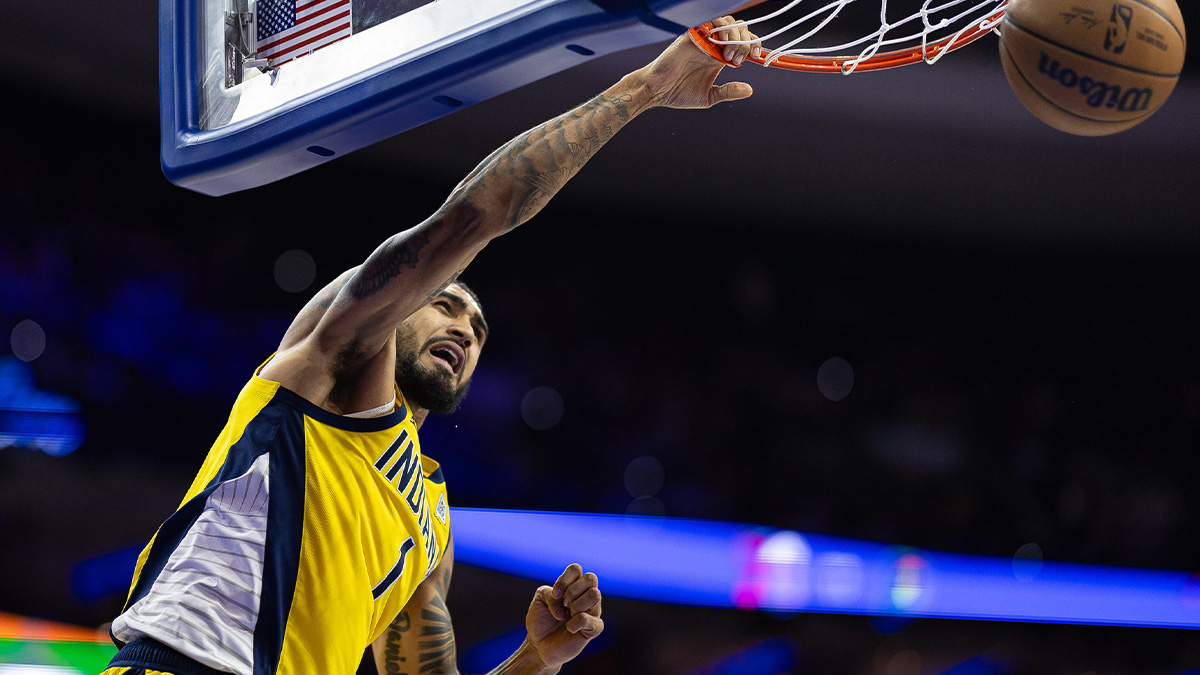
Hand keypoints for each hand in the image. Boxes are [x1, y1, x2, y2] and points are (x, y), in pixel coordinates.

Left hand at [525, 564, 603, 668]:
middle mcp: (585, 596)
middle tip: (563, 604)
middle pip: (591, 578)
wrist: (539, 646)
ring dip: (576, 605)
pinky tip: (569, 629)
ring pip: (595, 594)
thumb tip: (564, 604)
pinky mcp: (593, 629)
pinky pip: (591, 620)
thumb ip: (548, 592)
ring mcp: (592, 612)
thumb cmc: (541, 621)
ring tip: (567, 616)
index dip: (564, 580)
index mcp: (573, 586)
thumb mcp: (539, 600)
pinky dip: (575, 623)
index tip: (554, 595)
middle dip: (572, 590)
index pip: (576, 569)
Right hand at [639, 16, 761, 109]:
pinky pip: (710, 21)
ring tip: (728, 54)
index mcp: (720, 57)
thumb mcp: (709, 97)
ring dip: (735, 36)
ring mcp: (704, 39)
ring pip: (729, 23)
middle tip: (737, 59)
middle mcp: (714, 45)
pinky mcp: (692, 35)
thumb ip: (728, 91)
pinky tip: (720, 43)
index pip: (744, 42)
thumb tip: (749, 90)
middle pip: (741, 29)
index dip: (754, 46)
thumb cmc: (678, 94)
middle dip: (746, 42)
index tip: (756, 57)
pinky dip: (720, 28)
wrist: (657, 91)